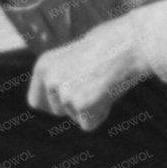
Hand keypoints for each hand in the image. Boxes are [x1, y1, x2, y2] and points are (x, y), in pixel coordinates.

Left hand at [28, 23, 146, 130]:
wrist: (131, 43)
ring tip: (105, 82)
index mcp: (44, 66)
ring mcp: (64, 93)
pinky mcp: (80, 105)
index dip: (54, 104)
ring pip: (75, 116)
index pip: (35, 102)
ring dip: (91, 107)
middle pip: (58, 111)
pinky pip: (89, 124)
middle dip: (77, 104)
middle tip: (97, 82)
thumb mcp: (76, 56)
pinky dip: (101, 115)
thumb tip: (64, 94)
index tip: (69, 99)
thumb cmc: (111, 45)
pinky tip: (109, 93)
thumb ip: (64, 75)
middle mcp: (49, 80)